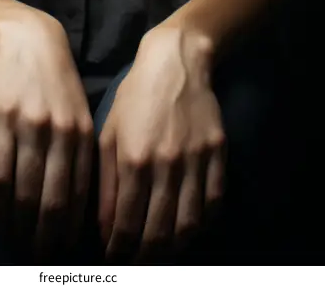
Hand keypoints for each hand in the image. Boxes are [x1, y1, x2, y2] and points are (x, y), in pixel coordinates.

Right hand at [0, 9, 93, 254]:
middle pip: (35, 197)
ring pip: (3, 184)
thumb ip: (79, 164)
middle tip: (29, 254)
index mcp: (74, 132)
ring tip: (6, 237)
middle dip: (33, 234)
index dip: (59, 232)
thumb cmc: (60, 88)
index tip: (54, 253)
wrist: (30, 40)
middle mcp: (44, 126)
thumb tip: (73, 220)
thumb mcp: (81, 119)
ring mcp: (11, 119)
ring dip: (3, 219)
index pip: (67, 197)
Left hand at [98, 24, 225, 261]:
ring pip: (189, 225)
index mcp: (135, 158)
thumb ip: (107, 183)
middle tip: (136, 263)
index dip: (119, 249)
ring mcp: (197, 160)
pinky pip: (215, 203)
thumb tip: (105, 228)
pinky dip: (202, 225)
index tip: (113, 257)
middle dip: (145, 257)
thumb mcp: (109, 133)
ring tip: (161, 255)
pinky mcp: (218, 154)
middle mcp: (167, 164)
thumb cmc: (135, 96)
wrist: (177, 61)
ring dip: (174, 249)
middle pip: (160, 232)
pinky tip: (189, 230)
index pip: (127, 223)